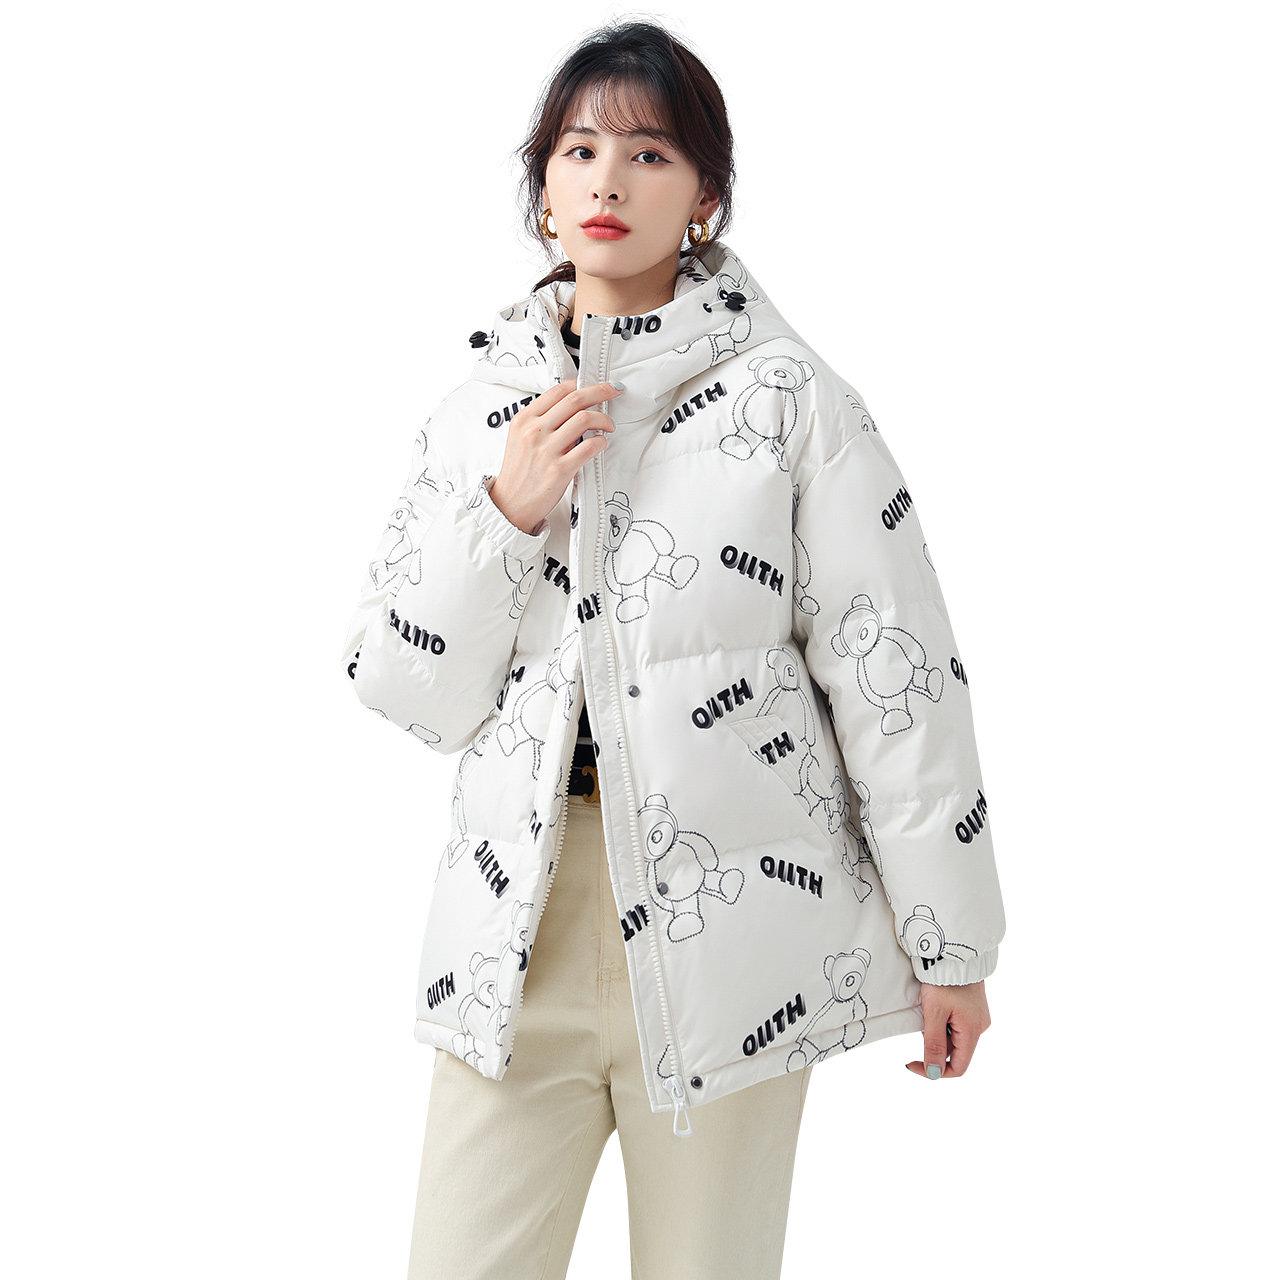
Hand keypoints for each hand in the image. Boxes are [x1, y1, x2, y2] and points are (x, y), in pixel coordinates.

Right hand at [487, 378, 621, 534]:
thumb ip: (543, 421)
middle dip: (601, 391)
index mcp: (524, 419)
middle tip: (614, 390)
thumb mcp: (521, 438)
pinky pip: (589, 447)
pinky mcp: (559, 470)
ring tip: (608, 425)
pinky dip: (601, 442)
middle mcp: (534, 431)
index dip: (582, 383)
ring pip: (584, 419)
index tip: (597, 384)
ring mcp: (547, 450)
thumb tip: (573, 406)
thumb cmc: (520, 472)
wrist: (510, 504)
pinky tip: (601, 443)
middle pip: (575, 399)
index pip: (558, 390)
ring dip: (604, 418)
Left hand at [905, 979, 991, 1079]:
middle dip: (935, 1045)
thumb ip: (934, 1044)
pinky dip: (944, 1023)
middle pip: (956, 1053)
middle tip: (922, 1024)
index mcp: (973, 1031)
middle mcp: (980, 1027)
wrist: (954, 951)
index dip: (935, 1071)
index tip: (914, 1063)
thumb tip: (934, 1073)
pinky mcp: (973, 1009)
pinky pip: (957, 1025)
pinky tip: (937, 1006)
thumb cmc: (944, 980)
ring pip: (955, 1038)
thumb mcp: (934, 1013)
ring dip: (938, 1033)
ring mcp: (977, 1017)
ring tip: (930, 1009)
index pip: (958, 1068)